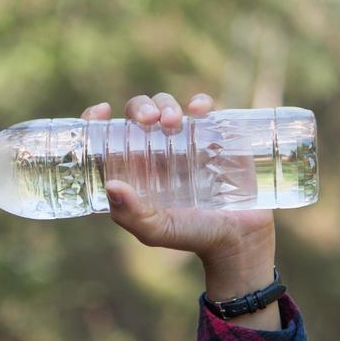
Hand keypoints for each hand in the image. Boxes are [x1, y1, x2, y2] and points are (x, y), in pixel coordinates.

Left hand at [80, 92, 275, 263]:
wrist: (241, 239)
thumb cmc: (194, 235)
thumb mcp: (157, 231)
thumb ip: (131, 215)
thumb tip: (112, 185)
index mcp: (135, 169)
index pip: (108, 136)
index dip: (98, 119)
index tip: (102, 111)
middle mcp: (157, 151)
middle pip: (140, 113)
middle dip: (140, 107)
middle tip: (149, 119)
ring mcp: (186, 141)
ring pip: (168, 107)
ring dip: (166, 104)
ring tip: (173, 120)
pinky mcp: (214, 136)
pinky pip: (204, 109)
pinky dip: (199, 101)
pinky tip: (199, 109)